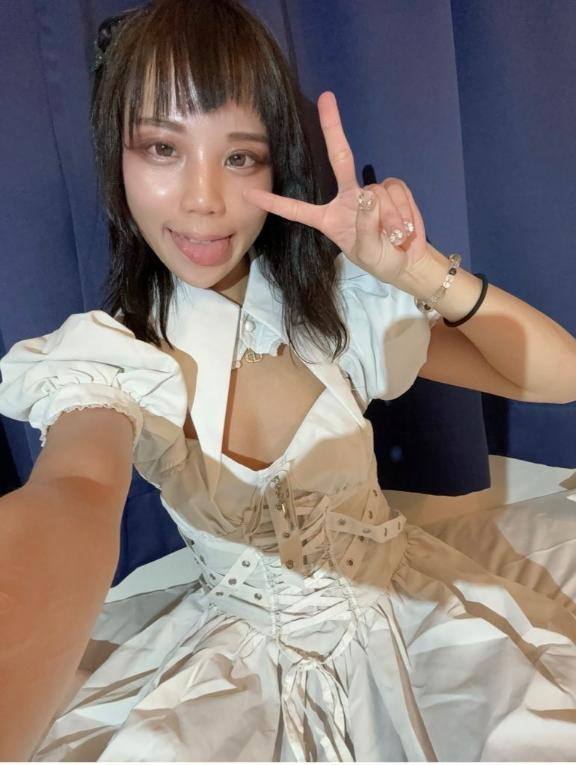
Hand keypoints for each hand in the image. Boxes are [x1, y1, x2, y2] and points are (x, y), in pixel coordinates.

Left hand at [243, 91, 431, 284]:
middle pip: (339, 157)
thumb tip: (367, 197)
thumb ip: (365, 228)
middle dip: (333, 127)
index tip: (250, 194)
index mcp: (329, 218)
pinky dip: (404, 211)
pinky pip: (396, 191)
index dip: (274, 203)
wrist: (408, 260)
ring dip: (391, 218)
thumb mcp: (367, 252)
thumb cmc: (380, 259)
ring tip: (395, 237)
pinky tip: (405, 228)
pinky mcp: (392, 189)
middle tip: (327, 98)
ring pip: (377, 193)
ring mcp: (369, 192)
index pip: (297, 210)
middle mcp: (347, 199)